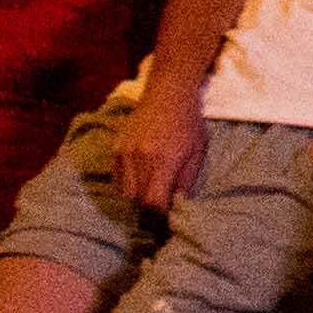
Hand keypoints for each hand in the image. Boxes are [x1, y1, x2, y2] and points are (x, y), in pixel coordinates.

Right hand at [117, 79, 209, 212]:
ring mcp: (124, 153)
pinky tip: (138, 182)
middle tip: (158, 208)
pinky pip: (115, 179)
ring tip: (148, 194)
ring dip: (135, 199)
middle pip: (136, 200)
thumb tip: (176, 205)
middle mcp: (140, 158)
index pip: (153, 202)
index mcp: (163, 161)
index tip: (166, 218)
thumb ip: (187, 181)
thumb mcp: (197, 152)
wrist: (168, 93)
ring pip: (123, 192)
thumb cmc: (188, 123)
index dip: (159, 215)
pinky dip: (125, 186)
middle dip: (147, 209)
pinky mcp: (116, 148)